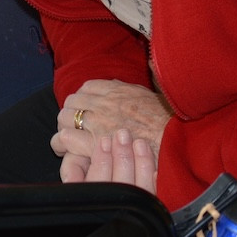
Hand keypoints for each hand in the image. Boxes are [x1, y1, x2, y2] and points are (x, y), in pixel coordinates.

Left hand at [52, 80, 169, 183]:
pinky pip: (66, 138)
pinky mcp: (94, 144)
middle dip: (71, 111)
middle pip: (72, 101)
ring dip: (64, 126)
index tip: (84, 106)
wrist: (173, 142)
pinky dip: (63, 143)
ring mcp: (97, 123)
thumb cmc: (167, 122)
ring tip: (67, 138)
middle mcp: (104, 104)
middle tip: (73, 123)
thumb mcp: (149, 96)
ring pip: (65, 118)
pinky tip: (65, 150)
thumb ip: (130, 91)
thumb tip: (116, 86)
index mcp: (117, 91)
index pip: (87, 87)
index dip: (82, 97)